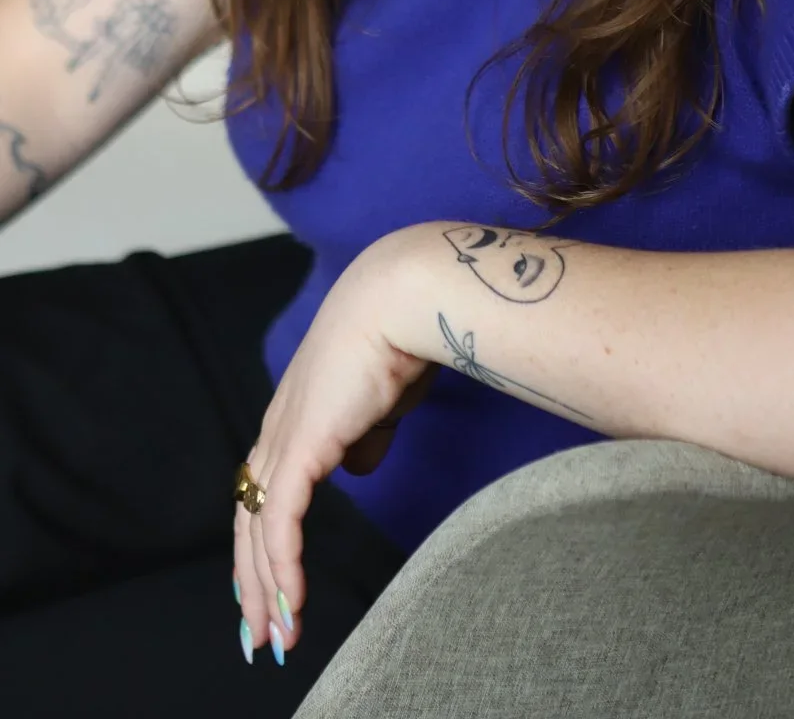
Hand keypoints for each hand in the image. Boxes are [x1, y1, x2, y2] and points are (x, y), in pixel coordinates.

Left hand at [232, 235, 432, 662]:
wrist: (400, 299)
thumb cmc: (401, 337)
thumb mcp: (382, 400)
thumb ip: (366, 434)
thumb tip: (358, 466)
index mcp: (296, 414)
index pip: (265, 490)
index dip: (263, 540)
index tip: (266, 585)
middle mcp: (278, 428)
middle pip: (250, 519)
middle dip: (253, 582)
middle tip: (258, 635)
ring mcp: (284, 437)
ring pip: (258, 531)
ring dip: (265, 590)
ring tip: (276, 637)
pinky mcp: (299, 448)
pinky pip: (280, 524)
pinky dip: (283, 570)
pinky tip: (291, 606)